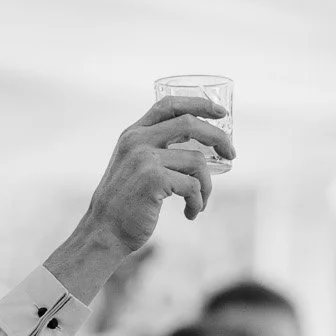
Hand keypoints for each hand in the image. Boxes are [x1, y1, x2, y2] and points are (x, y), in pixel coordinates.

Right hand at [90, 96, 235, 236]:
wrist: (104, 231)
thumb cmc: (124, 204)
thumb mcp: (133, 166)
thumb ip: (154, 150)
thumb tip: (198, 144)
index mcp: (133, 133)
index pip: (169, 104)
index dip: (199, 104)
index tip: (222, 112)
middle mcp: (137, 140)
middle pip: (189, 123)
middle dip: (218, 137)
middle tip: (231, 154)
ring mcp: (144, 158)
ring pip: (197, 161)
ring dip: (207, 186)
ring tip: (200, 202)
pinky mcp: (154, 179)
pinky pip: (193, 187)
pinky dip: (197, 202)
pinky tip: (190, 213)